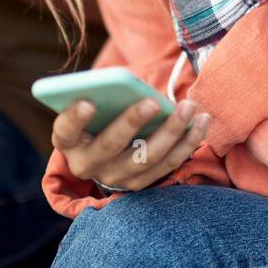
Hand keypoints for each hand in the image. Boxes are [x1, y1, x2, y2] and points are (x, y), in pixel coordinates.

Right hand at [53, 96, 211, 191]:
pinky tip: (201, 121)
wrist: (105, 154)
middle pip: (110, 145)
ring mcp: (115, 178)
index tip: (88, 102)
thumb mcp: (92, 107)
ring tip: (189, 106)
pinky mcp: (141, 184)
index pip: (65, 131)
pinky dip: (187, 142)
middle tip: (153, 101)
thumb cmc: (99, 117)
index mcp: (69, 141)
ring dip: (172, 131)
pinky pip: (168, 165)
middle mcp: (87, 165)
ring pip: (146, 158)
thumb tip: (131, 83)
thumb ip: (103, 96)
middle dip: (132, 122)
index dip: (75, 118)